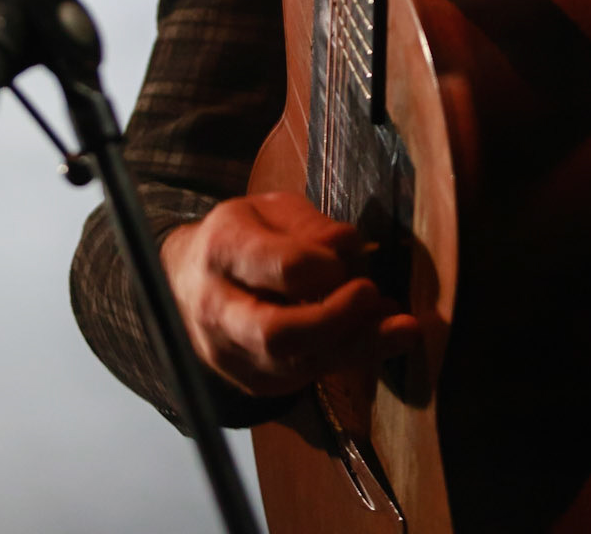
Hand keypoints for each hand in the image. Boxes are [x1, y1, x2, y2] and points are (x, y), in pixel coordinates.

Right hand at [160, 192, 417, 398]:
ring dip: (356, 347)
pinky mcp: (256, 382)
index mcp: (222, 251)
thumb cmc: (242, 236)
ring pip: (297, 366)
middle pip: (277, 333)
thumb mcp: (268, 209)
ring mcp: (234, 356)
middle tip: (371, 293)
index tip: (347, 255)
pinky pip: (307, 378)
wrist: (188, 284)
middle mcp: (221, 312)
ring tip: (403, 327)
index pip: (276, 269)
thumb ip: (308, 225)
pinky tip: (383, 336)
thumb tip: (349, 246)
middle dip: (334, 319)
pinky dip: (351, 358)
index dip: (320, 265)